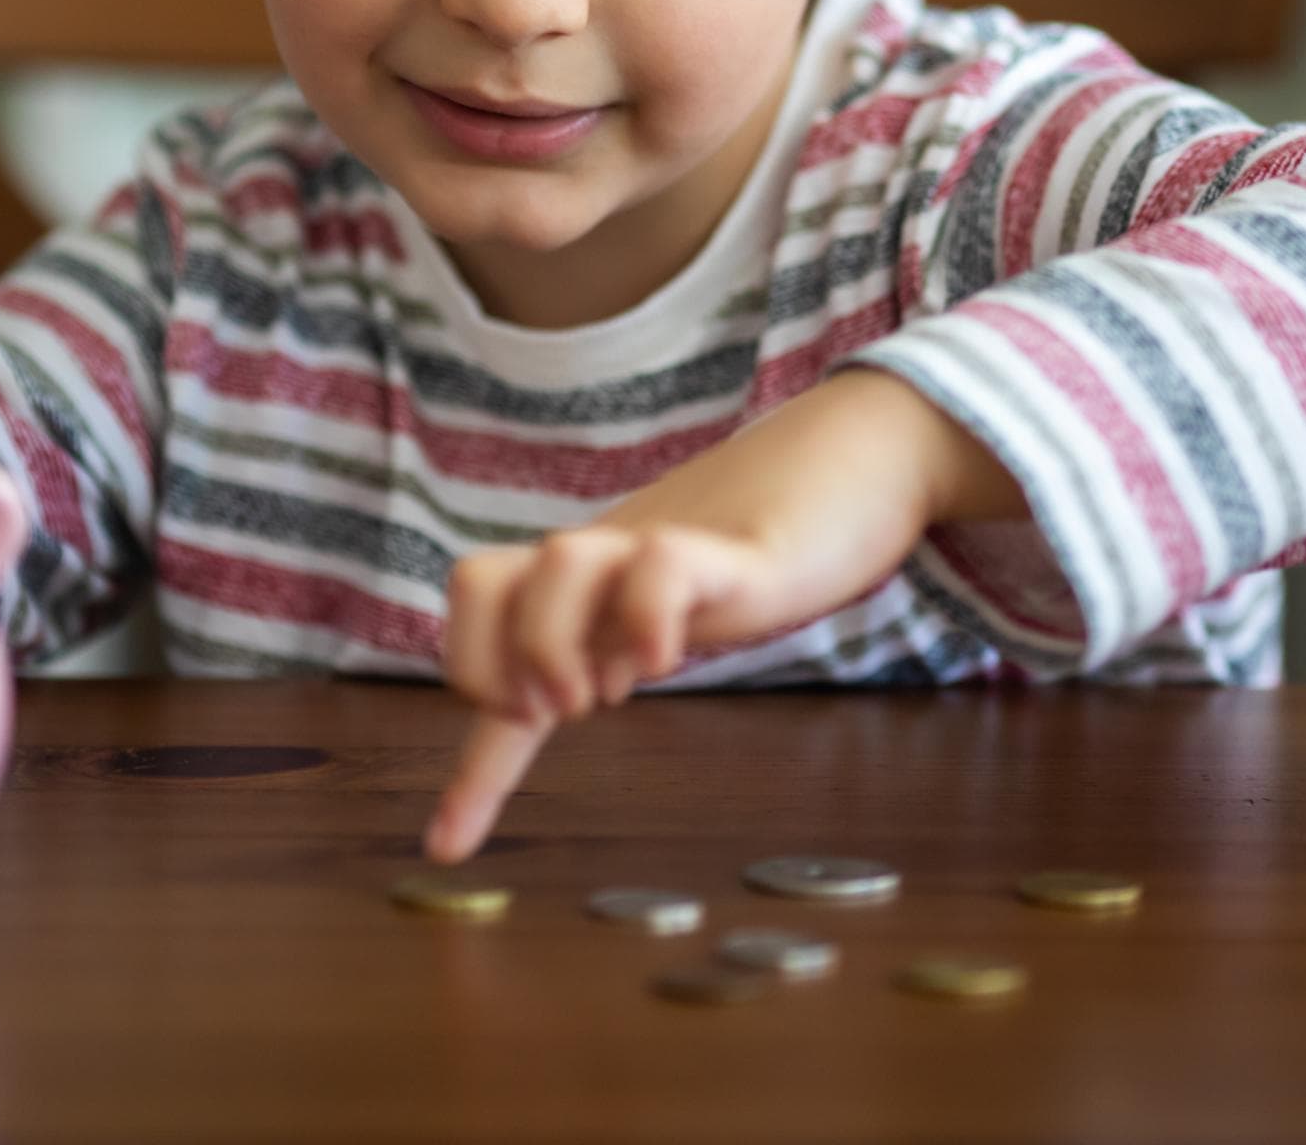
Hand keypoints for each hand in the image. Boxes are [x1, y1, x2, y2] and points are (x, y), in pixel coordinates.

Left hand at [424, 368, 1023, 861]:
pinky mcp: (735, 550)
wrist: (858, 457)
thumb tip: (560, 695)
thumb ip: (616, 640)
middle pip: (478, 579)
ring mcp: (665, 546)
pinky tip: (666, 659)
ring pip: (559, 560)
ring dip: (553, 645)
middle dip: (485, 667)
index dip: (471, 766)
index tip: (448, 848)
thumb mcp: (672, 604)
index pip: (489, 647)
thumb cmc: (762, 544)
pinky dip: (648, 617)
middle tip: (552, 716)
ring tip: (606, 697)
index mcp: (589, 584)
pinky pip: (664, 565)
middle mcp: (609, 559)